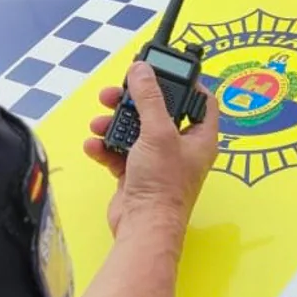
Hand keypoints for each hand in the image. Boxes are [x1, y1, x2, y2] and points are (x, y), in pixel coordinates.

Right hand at [84, 61, 219, 236]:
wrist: (142, 225)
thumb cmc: (163, 187)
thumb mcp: (157, 133)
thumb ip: (148, 98)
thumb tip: (142, 70)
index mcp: (199, 137)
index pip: (200, 100)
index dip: (185, 82)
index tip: (162, 70)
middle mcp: (180, 147)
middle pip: (157, 111)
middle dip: (133, 102)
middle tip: (115, 93)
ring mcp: (157, 160)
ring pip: (134, 129)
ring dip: (113, 123)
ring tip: (100, 123)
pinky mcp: (136, 172)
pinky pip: (118, 150)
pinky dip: (105, 146)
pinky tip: (96, 145)